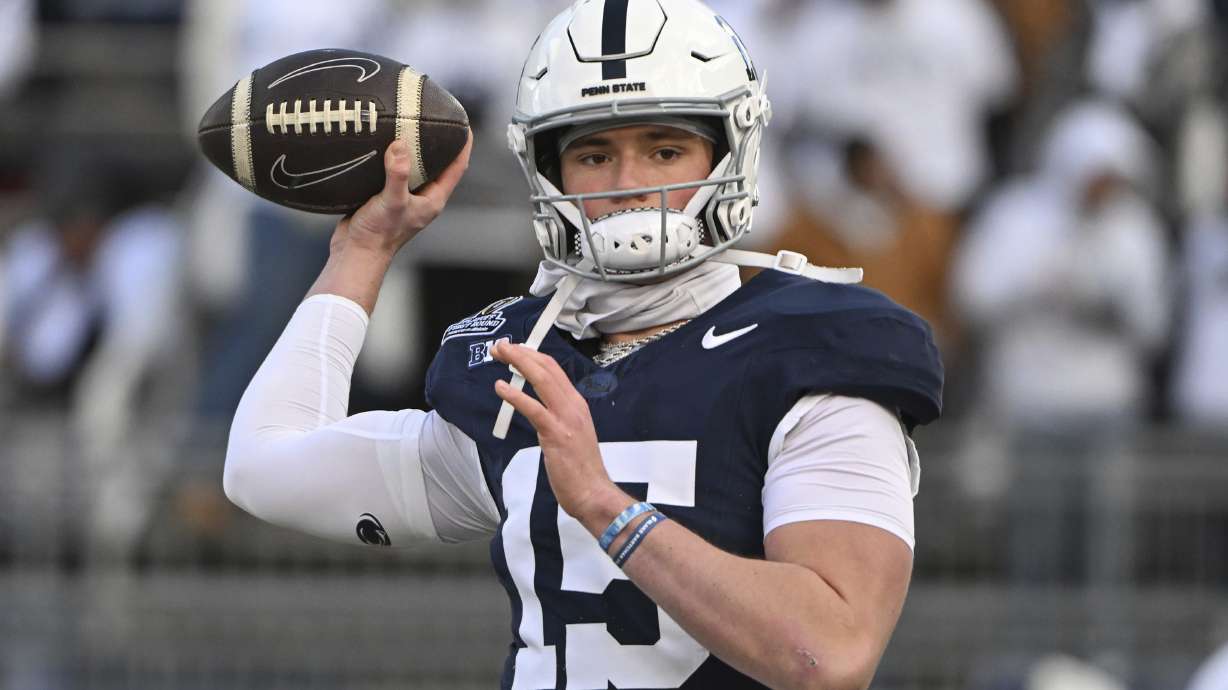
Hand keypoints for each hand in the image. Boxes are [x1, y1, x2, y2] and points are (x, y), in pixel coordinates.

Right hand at [333, 128, 472, 255]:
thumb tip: (401, 145)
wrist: (356, 251)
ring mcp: (404, 196)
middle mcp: (422, 197)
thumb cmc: (379, 234)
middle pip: (437, 164)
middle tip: (434, 117)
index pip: (457, 168)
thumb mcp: (392, 201)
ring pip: (414, 166)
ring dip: (412, 147)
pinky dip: (391, 156)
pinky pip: (393, 170)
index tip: (464, 124)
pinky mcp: (385, 195)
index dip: (464, 145)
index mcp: (433, 199)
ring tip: (408, 123)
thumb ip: (398, 175)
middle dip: (438, 142)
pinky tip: (382, 142)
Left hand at [491, 342, 631, 529]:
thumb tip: (540, 407)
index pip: (554, 369)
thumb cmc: (580, 469)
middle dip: (521, 352)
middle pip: (546, 368)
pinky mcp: (556, 434)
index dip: (532, 355)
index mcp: (577, 404)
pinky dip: (515, 395)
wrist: (593, 493)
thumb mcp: (571, 434)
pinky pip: (534, 408)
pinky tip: (499, 387)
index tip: (513, 350)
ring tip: (498, 354)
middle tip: (499, 346)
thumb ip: (558, 417)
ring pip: (541, 380)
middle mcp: (574, 405)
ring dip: (518, 362)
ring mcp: (566, 418)